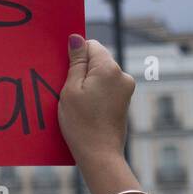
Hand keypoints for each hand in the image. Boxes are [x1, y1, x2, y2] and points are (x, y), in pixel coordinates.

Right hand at [58, 35, 140, 193]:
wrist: (99, 155)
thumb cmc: (81, 123)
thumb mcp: (70, 90)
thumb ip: (76, 62)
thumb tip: (76, 38)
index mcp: (109, 68)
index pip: (91, 45)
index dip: (76, 55)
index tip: (66, 71)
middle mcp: (122, 75)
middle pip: (98, 60)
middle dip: (82, 70)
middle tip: (67, 90)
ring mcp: (126, 90)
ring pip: (101, 75)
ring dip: (88, 83)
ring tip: (76, 103)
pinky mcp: (124, 102)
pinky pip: (106, 88)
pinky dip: (95, 94)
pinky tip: (85, 109)